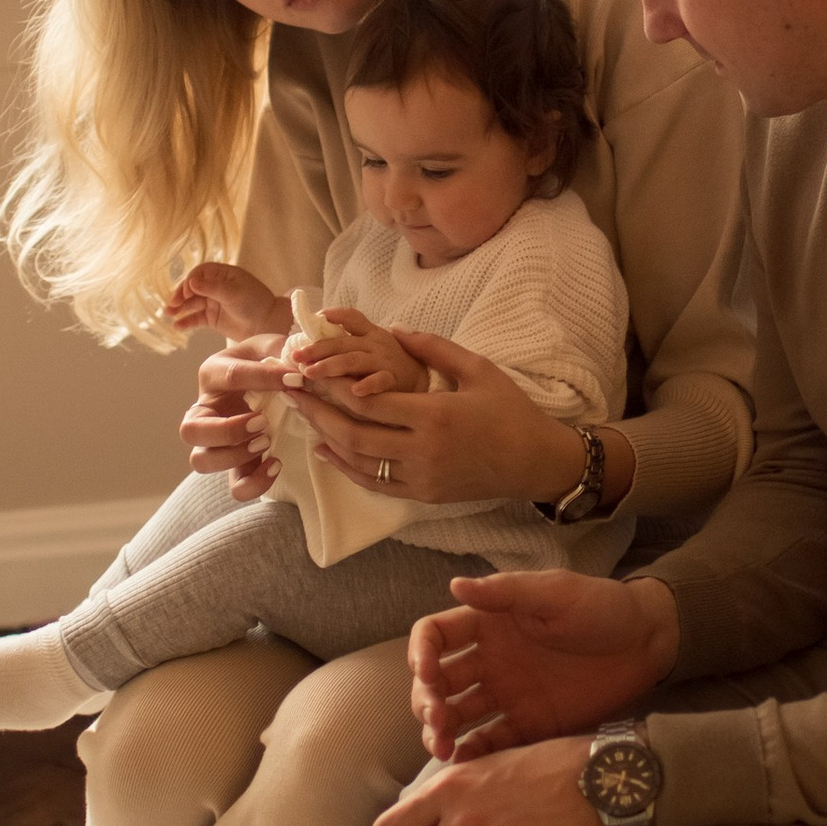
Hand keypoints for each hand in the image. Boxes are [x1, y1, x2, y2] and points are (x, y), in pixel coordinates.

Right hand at [164, 257, 293, 338]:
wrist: (267, 325)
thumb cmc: (255, 303)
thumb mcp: (234, 293)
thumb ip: (212, 288)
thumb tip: (191, 281)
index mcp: (222, 275)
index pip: (199, 274)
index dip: (190, 283)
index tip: (186, 293)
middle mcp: (215, 287)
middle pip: (191, 289)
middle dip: (180, 296)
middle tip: (171, 306)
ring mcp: (213, 303)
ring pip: (191, 304)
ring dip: (180, 309)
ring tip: (169, 315)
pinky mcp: (212, 318)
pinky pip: (195, 319)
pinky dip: (186, 322)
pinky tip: (178, 326)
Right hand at [179, 340, 282, 501]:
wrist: (268, 376)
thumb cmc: (266, 359)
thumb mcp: (271, 346)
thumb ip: (282, 352)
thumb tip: (298, 372)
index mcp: (212, 374)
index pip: (230, 377)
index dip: (263, 378)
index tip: (295, 379)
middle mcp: (204, 410)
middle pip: (190, 431)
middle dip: (227, 431)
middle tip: (263, 422)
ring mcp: (214, 441)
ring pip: (201, 461)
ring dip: (234, 456)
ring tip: (266, 441)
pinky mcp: (235, 464)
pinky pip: (234, 486)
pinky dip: (254, 483)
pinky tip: (276, 464)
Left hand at [279, 306, 423, 402]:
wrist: (425, 382)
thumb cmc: (391, 366)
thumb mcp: (371, 349)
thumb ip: (347, 346)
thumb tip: (310, 349)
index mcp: (370, 333)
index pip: (351, 317)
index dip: (333, 314)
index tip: (315, 318)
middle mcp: (376, 343)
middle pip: (342, 342)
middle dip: (316, 349)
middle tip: (295, 357)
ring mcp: (385, 361)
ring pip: (353, 360)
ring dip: (330, 366)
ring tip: (310, 373)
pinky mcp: (394, 380)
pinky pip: (380, 380)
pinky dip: (368, 384)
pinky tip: (354, 391)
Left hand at [300, 333, 622, 509]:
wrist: (536, 462)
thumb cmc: (511, 411)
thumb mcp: (478, 369)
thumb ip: (435, 348)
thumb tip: (396, 330)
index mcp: (435, 416)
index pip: (369, 402)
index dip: (332, 387)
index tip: (306, 370)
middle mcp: (422, 451)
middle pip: (353, 433)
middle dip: (317, 411)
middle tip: (291, 392)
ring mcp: (420, 477)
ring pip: (359, 462)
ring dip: (326, 438)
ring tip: (303, 416)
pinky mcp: (422, 495)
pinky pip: (374, 483)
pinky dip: (346, 467)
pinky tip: (327, 450)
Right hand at [410, 569, 678, 757]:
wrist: (648, 643)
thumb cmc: (601, 607)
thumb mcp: (555, 593)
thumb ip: (507, 593)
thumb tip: (455, 584)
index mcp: (487, 623)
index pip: (435, 635)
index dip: (421, 653)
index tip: (427, 672)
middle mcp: (488, 660)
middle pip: (438, 683)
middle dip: (427, 702)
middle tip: (437, 721)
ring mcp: (507, 695)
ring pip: (457, 716)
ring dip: (441, 732)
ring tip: (443, 749)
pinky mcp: (529, 725)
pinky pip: (491, 743)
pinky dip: (473, 755)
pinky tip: (464, 766)